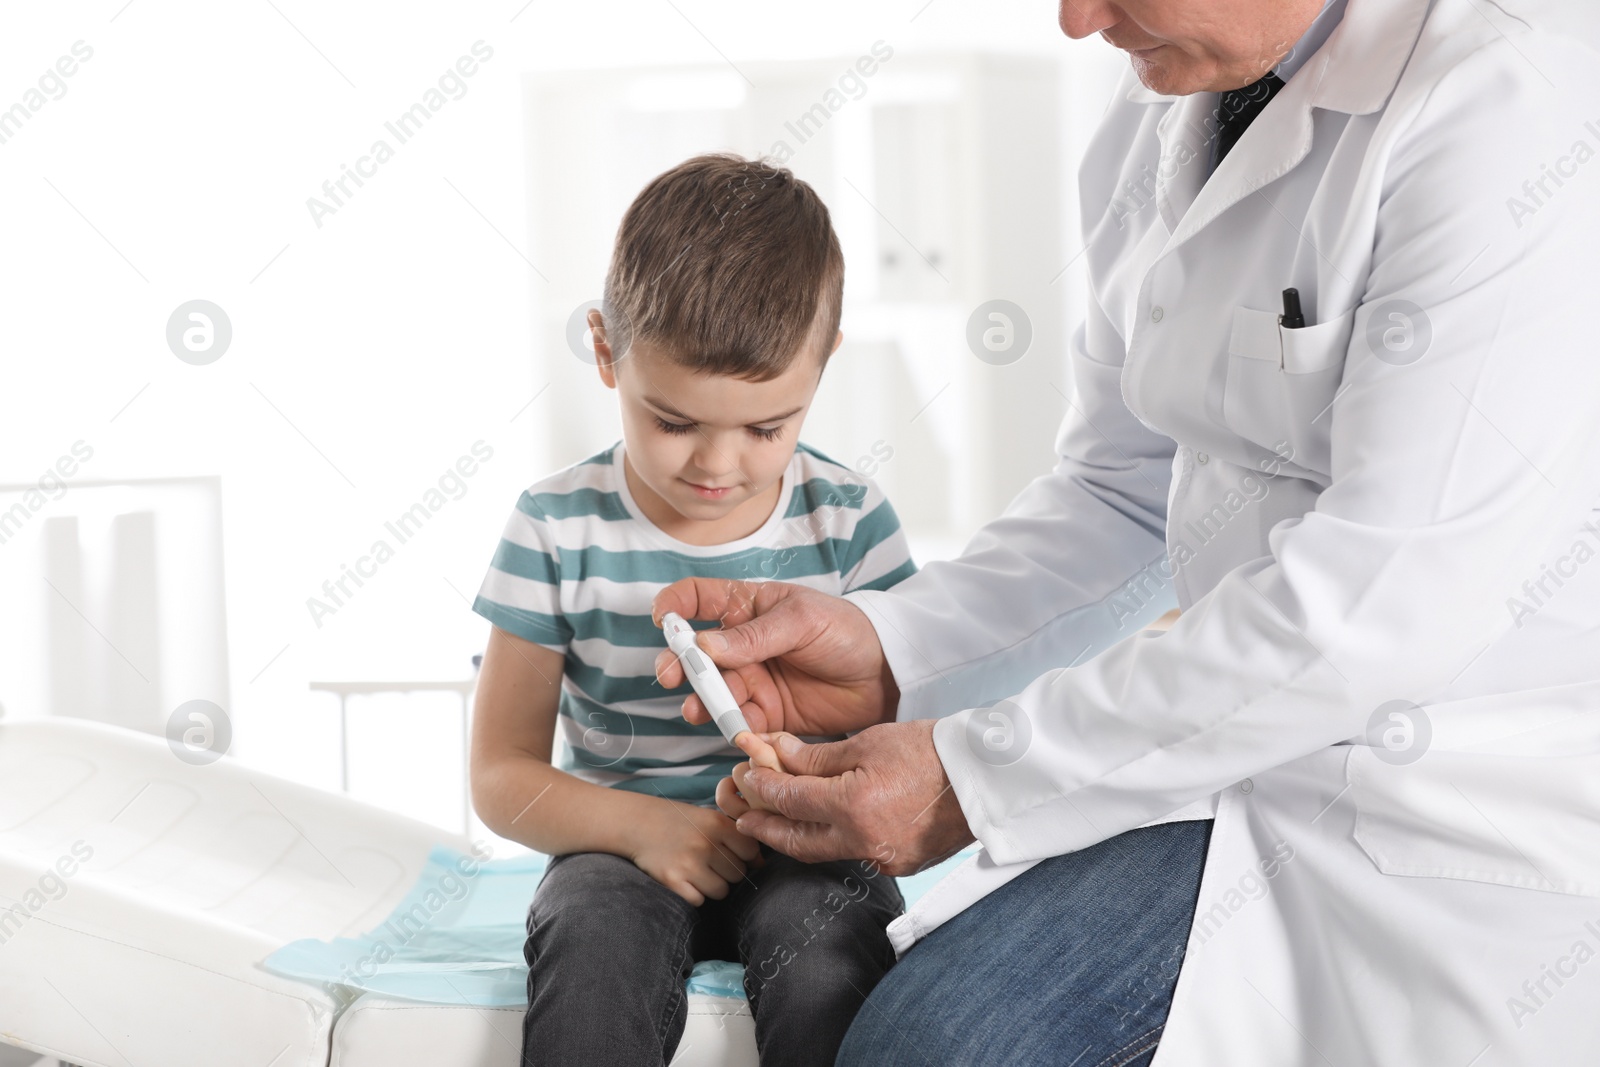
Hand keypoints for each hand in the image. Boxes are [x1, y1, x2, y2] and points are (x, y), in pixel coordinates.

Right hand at [627, 798, 763, 905]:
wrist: (636, 823)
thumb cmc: (678, 821)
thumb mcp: (708, 817)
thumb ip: (735, 836)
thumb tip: (761, 864)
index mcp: (716, 823)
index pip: (751, 852)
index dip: (743, 855)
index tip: (728, 851)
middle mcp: (705, 843)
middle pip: (738, 874)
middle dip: (727, 872)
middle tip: (708, 861)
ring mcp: (688, 863)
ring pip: (721, 891)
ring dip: (712, 885)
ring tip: (696, 870)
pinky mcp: (672, 881)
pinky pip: (699, 901)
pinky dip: (694, 895)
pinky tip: (685, 879)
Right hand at [652, 578, 897, 737]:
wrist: (885, 674)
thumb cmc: (847, 631)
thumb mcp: (802, 621)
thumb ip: (754, 636)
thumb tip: (705, 645)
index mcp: (750, 608)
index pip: (701, 598)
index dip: (676, 604)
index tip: (662, 618)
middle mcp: (744, 645)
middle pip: (697, 654)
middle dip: (679, 664)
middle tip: (672, 676)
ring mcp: (754, 680)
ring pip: (714, 692)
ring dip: (701, 701)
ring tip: (698, 710)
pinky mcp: (768, 714)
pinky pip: (739, 721)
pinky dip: (731, 727)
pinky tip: (735, 729)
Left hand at [724, 721, 975, 876]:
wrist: (985, 777)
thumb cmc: (932, 751)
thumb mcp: (867, 742)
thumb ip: (816, 757)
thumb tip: (775, 754)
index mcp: (853, 806)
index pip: (789, 800)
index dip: (761, 788)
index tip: (747, 777)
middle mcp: (864, 841)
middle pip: (796, 842)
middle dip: (765, 830)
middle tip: (744, 818)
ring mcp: (883, 857)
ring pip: (825, 851)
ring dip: (798, 835)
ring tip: (780, 819)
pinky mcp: (900, 862)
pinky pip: (855, 853)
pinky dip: (836, 839)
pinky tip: (829, 823)